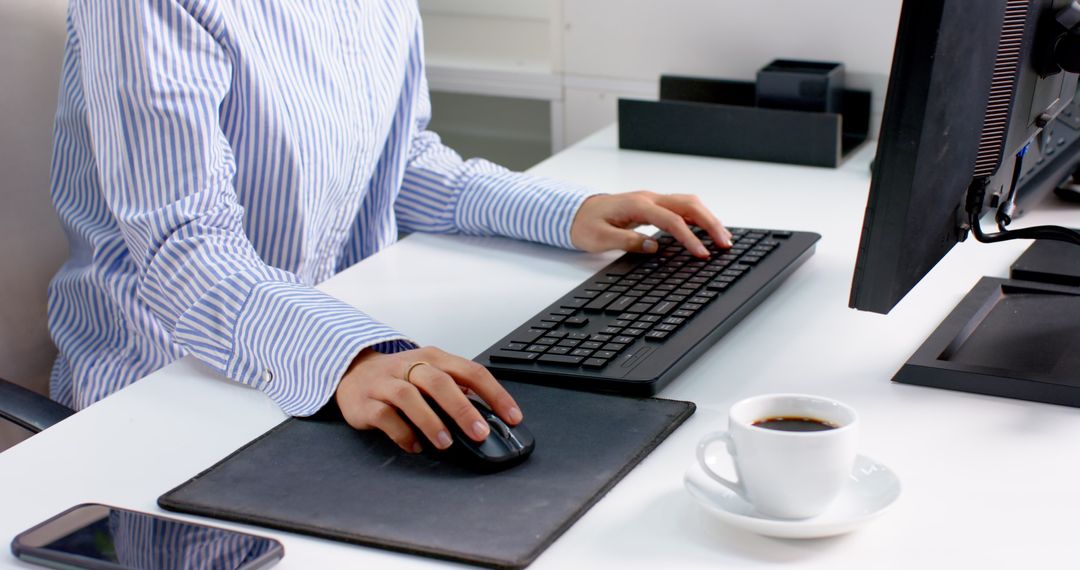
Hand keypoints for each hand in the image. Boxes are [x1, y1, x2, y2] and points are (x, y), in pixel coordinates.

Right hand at [335, 347, 522, 452]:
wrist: (353, 372)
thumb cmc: (402, 377)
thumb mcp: (431, 376)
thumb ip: (458, 390)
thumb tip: (489, 416)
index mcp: (434, 358)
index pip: (471, 371)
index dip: (495, 394)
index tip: (512, 417)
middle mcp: (410, 366)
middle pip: (440, 382)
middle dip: (463, 409)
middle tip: (480, 433)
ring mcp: (386, 383)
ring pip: (409, 397)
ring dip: (431, 421)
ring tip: (446, 443)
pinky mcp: (366, 402)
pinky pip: (385, 416)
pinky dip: (402, 433)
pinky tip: (415, 446)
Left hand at [570, 191, 731, 257]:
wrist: (576, 212)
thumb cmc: (586, 224)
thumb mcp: (600, 238)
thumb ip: (627, 241)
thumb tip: (653, 246)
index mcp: (637, 205)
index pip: (671, 220)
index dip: (689, 238)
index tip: (702, 254)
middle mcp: (649, 198)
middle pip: (688, 205)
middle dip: (710, 223)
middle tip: (725, 243)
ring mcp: (653, 199)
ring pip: (689, 203)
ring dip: (708, 218)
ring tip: (723, 238)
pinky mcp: (654, 205)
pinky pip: (682, 207)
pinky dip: (698, 217)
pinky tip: (707, 230)